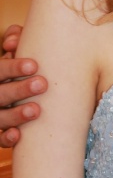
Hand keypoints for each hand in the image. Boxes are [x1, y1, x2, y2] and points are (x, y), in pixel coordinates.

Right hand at [0, 26, 45, 148]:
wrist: (11, 87)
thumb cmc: (18, 66)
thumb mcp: (15, 49)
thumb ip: (15, 39)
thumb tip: (13, 42)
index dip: (13, 67)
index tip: (33, 65)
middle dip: (19, 90)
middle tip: (42, 84)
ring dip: (15, 115)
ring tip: (36, 110)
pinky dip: (5, 138)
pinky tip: (17, 135)